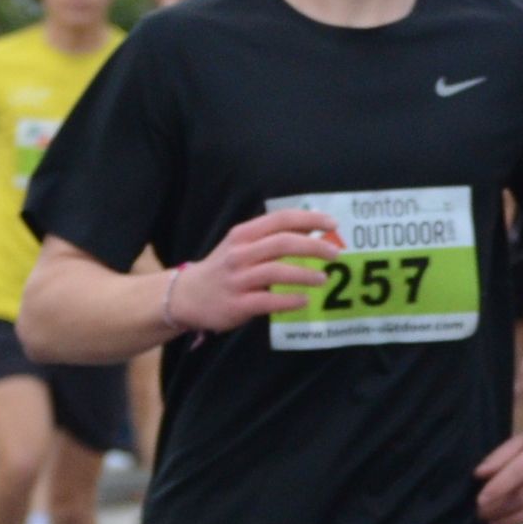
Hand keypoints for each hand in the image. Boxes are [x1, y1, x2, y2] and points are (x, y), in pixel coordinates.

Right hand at [168, 209, 343, 335]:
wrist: (186, 296)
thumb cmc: (224, 268)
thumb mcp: (242, 245)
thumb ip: (271, 236)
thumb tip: (312, 226)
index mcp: (243, 234)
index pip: (280, 219)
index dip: (309, 219)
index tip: (332, 223)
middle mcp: (239, 254)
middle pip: (283, 243)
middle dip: (314, 246)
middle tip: (336, 253)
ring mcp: (237, 279)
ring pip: (277, 271)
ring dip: (305, 274)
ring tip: (323, 278)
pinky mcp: (237, 304)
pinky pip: (269, 301)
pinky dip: (290, 300)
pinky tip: (304, 300)